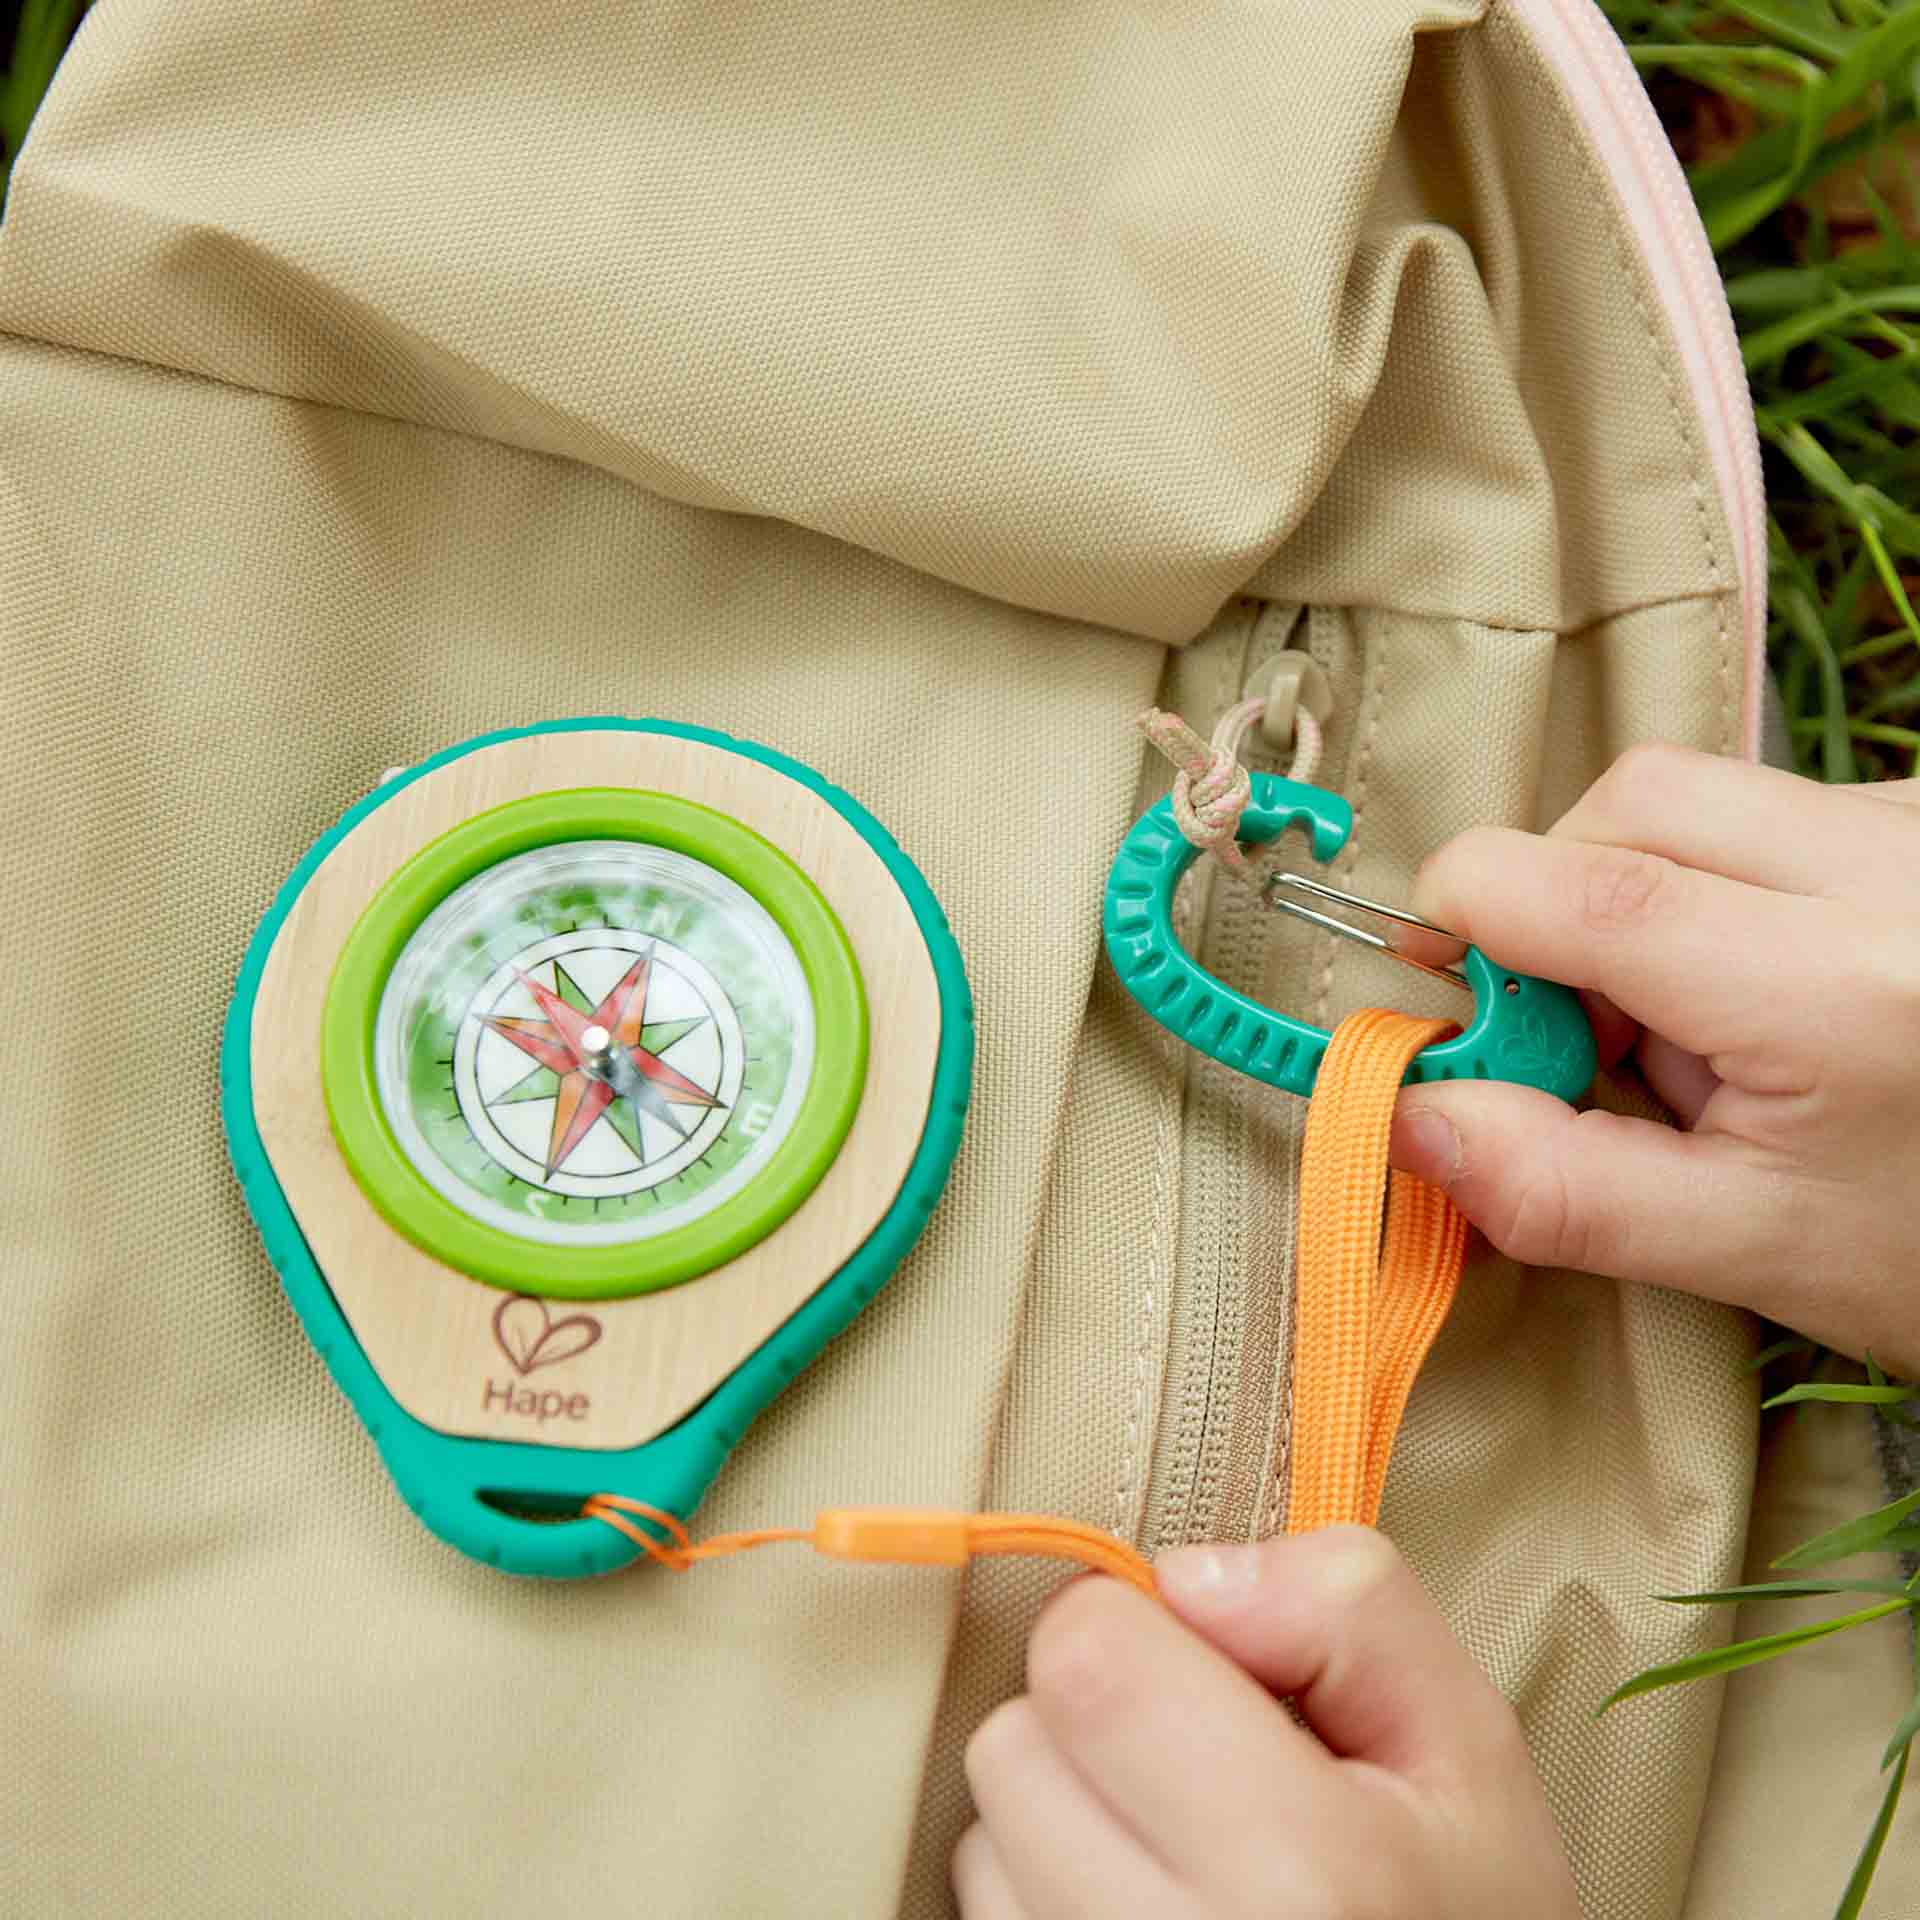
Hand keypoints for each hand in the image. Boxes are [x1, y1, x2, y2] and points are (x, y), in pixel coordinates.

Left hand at [953, 1528, 1578, 1917]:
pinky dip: (1048, 1898)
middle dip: (1094, 1721)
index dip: (1141, 1625)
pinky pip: (988, 1917)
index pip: (1087, 1654)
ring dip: (1064, 1820)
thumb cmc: (1460, 1910)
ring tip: (1184, 1858)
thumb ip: (1348, 1608)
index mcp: (1296, 1874)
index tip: (1217, 1673)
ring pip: (986, 1836)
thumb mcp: (1464, 1742)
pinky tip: (1150, 1912)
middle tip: (1203, 1771)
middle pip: (1012, 1743)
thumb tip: (1188, 1576)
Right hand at [1388, 746, 1919, 1372]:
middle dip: (1552, 892)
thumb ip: (1560, 1187)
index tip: (1439, 988)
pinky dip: (1721, 882)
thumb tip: (1406, 1114)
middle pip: (1634, 799)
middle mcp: (1895, 866)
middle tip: (1576, 1023)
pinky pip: (1773, 806)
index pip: (1583, 885)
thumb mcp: (1747, 1247)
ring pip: (1701, 794)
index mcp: (1836, 987)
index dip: (1464, 915)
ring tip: (1699, 1019)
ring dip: (1639, 890)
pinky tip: (1769, 984)